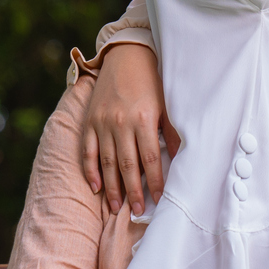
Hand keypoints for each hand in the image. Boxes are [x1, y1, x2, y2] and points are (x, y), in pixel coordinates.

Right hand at [80, 43, 176, 216]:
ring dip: (112, 187)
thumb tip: (182, 159)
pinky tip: (96, 187)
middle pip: (128, 165)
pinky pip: (87, 150)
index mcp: (144, 119)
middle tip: (138, 211)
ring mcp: (102, 122)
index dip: (156, 181)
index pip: (151, 159)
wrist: (126, 56)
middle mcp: (121, 122)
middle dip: (133, 191)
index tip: (161, 199)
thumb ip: (172, 133)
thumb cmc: (152, 82)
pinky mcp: (89, 121)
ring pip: (107, 162)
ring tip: (117, 207)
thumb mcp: (167, 105)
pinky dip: (90, 170)